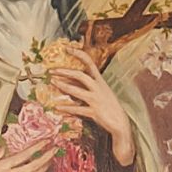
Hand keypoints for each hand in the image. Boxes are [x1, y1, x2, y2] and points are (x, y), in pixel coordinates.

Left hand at [39, 43, 133, 161]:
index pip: (90, 63)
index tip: (67, 48)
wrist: (120, 123)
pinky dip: (66, 108)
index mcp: (100, 81)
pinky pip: (77, 109)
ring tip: (53, 82)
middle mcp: (98, 88)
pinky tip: (57, 107)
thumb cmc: (108, 107)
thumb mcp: (100, 92)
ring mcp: (96, 100)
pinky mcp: (94, 112)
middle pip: (80, 75)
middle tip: (52, 70)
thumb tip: (68, 82)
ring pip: (76, 90)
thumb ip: (86, 86)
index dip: (78, 54)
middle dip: (65, 71)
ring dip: (63, 86)